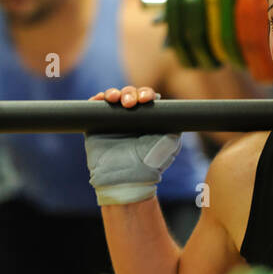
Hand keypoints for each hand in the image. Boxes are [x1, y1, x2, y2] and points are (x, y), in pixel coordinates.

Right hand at [85, 86, 180, 205]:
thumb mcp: (170, 144)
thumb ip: (174, 126)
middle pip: (129, 94)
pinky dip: (96, 100)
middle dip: (129, 93)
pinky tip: (99, 99)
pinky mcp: (96, 127)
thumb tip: (178, 110)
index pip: (146, 98)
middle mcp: (131, 117)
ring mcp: (113, 121)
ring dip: (113, 93)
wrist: (127, 180)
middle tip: (130, 103)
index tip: (146, 99)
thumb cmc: (150, 164)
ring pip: (112, 98)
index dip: (146, 94)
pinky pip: (95, 108)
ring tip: (114, 98)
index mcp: (148, 119)